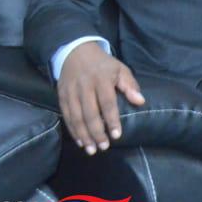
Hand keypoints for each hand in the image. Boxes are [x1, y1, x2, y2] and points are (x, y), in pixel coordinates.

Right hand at [57, 41, 145, 155]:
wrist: (76, 51)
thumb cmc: (103, 64)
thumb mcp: (120, 69)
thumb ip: (130, 85)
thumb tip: (140, 101)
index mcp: (102, 79)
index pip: (107, 103)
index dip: (112, 120)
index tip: (117, 135)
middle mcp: (85, 87)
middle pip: (90, 113)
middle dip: (97, 132)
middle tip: (104, 147)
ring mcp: (71, 92)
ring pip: (76, 117)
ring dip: (84, 135)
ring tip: (91, 149)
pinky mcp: (61, 96)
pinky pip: (66, 116)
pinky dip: (73, 130)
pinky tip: (80, 140)